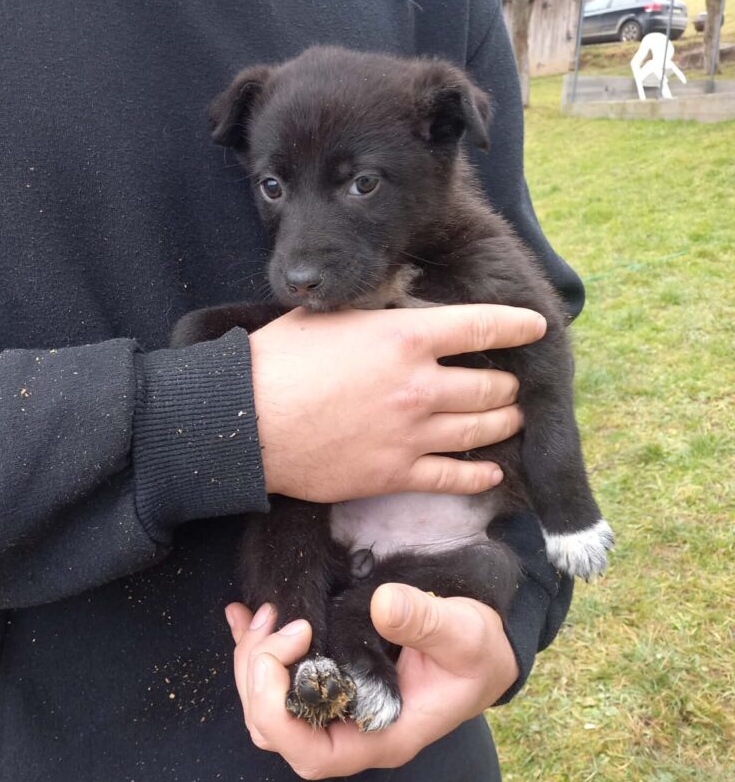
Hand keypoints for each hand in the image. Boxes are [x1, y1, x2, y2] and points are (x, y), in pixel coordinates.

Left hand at [225, 584, 519, 779]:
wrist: (482, 650)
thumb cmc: (477, 653)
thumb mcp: (465, 634)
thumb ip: (426, 621)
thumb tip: (383, 604)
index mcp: (382, 736)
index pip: (311, 754)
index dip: (279, 708)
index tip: (293, 643)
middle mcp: (351, 731)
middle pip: (275, 729)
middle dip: (258, 674)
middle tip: (278, 619)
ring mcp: (335, 710)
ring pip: (268, 706)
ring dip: (255, 659)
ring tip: (267, 612)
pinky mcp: (328, 682)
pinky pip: (276, 678)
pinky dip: (256, 648)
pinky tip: (245, 614)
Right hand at [249, 304, 545, 500]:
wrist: (246, 421)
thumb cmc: (280, 361)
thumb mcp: (333, 317)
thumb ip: (380, 310)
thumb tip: (405, 303)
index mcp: (406, 337)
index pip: (483, 325)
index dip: (517, 324)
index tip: (535, 326)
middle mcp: (420, 385)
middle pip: (493, 385)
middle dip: (508, 383)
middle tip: (507, 383)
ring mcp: (412, 434)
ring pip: (484, 429)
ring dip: (504, 423)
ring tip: (509, 418)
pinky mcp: (395, 474)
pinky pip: (456, 477)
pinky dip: (480, 475)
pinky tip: (491, 472)